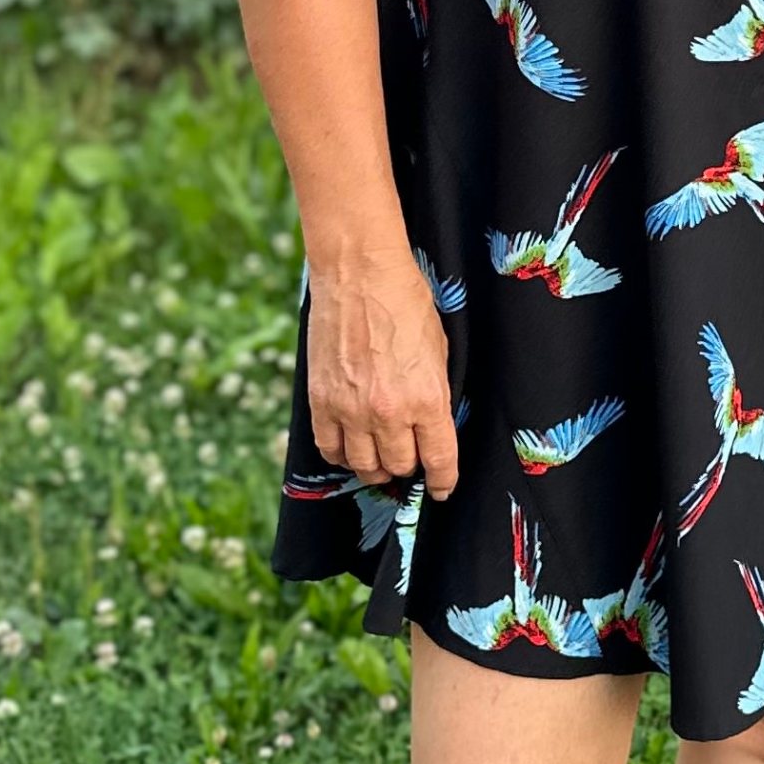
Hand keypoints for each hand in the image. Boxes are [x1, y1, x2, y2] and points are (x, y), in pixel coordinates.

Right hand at [305, 251, 459, 495]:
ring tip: (382, 458)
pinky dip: (343, 455)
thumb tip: (432, 424)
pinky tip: (351, 447)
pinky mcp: (320, 402)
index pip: (439, 460)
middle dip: (409, 467)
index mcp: (427, 398)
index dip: (442, 481)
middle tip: (410, 458)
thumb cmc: (406, 302)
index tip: (441, 488)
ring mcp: (350, 410)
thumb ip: (435, 393)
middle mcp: (388, 412)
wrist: (359, 274)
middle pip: (399, 466)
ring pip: (363, 466)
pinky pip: (330, 449)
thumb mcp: (439, 349)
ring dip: (376, 467)